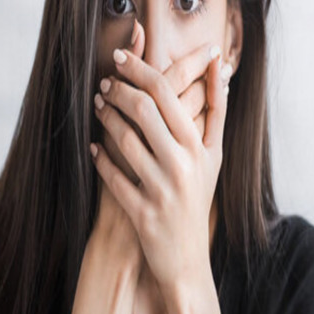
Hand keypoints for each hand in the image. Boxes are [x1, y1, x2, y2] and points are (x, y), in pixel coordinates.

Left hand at [90, 32, 230, 294]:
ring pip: (126, 140)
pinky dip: (101, 158)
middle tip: (106, 80)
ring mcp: (162, 189)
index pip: (168, 93)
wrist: (187, 259)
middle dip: (120, 88)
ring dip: (107, 118)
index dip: (141, 69)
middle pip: (145, 110)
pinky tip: (94, 145)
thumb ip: (217, 109)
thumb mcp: (214, 154)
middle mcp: (183, 165)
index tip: (122, 55)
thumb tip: (219, 65)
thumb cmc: (199, 196)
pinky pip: (113, 178)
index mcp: (200, 146)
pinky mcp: (142, 213)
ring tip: (98, 105)